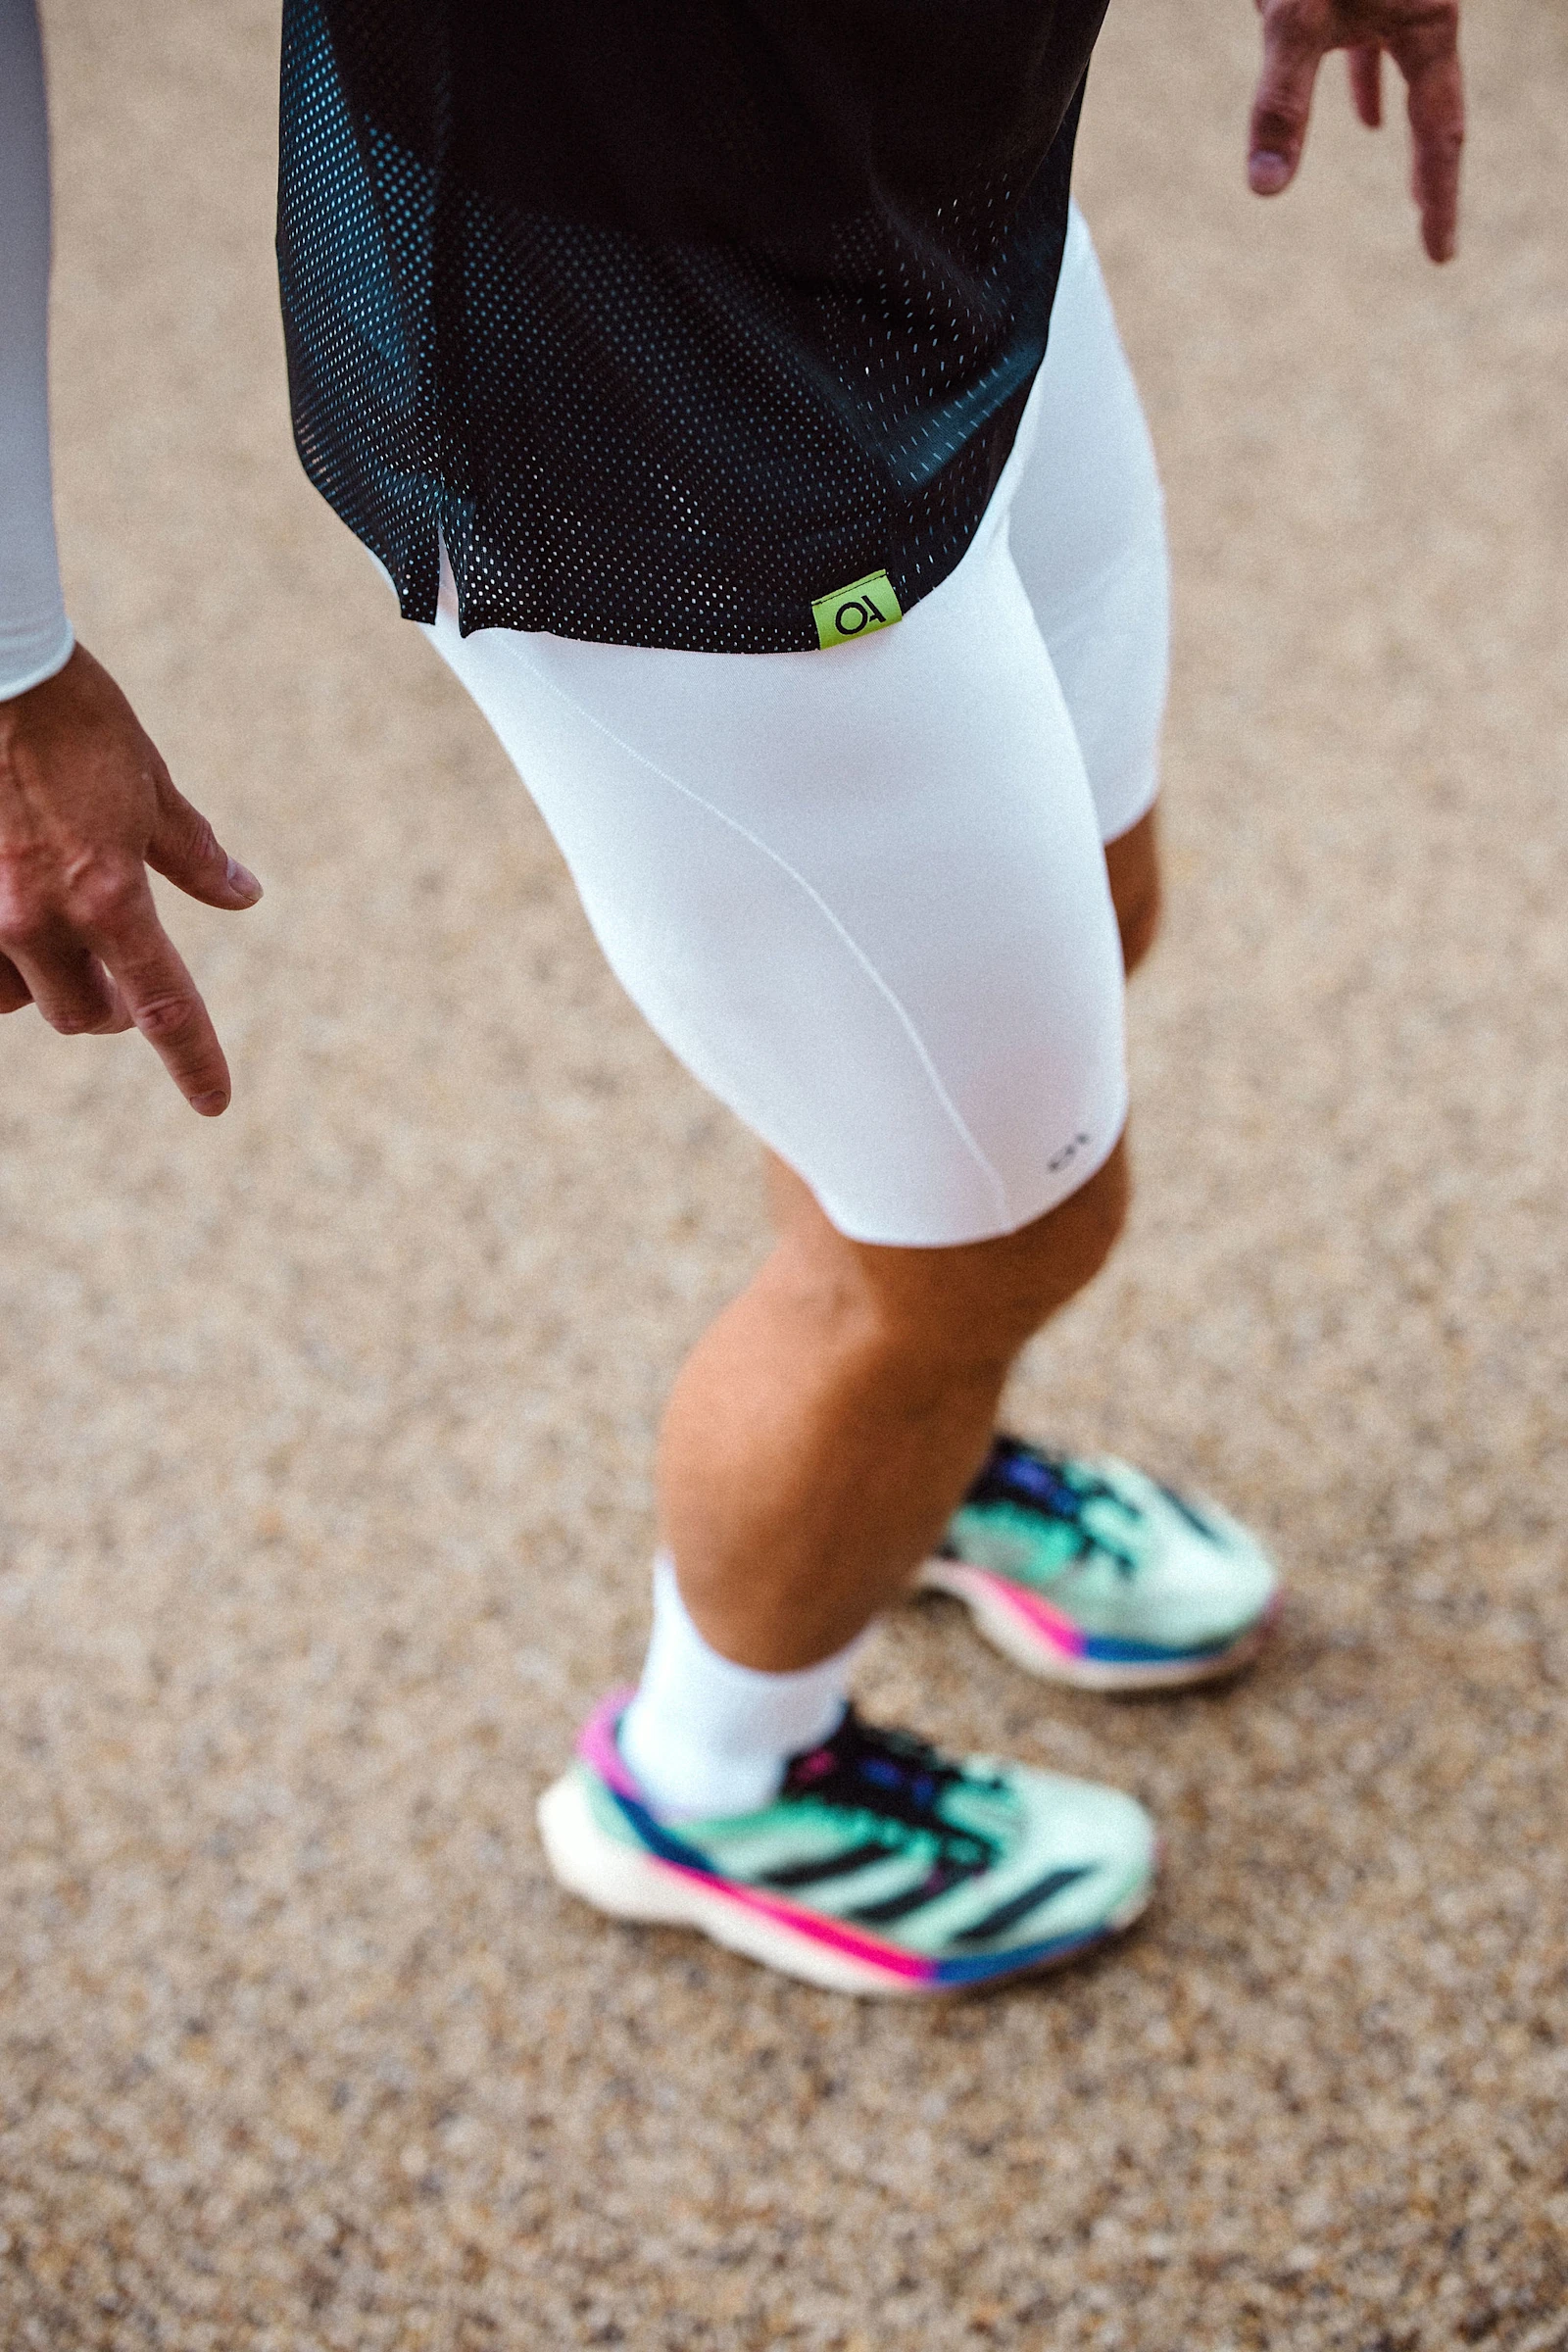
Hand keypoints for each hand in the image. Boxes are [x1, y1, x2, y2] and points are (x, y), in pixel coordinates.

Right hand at [0, 643, 261, 1114]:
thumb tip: (242, 898)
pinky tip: (17, 923)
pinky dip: (0, 960)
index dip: (195, 1062)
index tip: (215, 1103)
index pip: (167, 1006)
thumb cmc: (73, 714)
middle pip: (84, 1014)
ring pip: (17, 997)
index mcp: (108, 895)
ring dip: (45, 983)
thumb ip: (193, 855)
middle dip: (112, 1007)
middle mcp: (37, 918)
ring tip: (61, 943)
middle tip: (126, 983)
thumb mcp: (149, 784)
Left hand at [1248, 1, 1463, 261]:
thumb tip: (1265, 189)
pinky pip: (1372, 48)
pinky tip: (1369, 118)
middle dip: (1431, 173)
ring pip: (1404, 82)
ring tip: (1413, 189)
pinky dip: (1369, 87)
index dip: (1441, 198)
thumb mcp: (1295, 20)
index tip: (1441, 257)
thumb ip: (1282, 100)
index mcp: (1428, 23)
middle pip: (1434, 111)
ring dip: (1406, 134)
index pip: (1441, 132)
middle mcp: (1421, 12)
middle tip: (1433, 228)